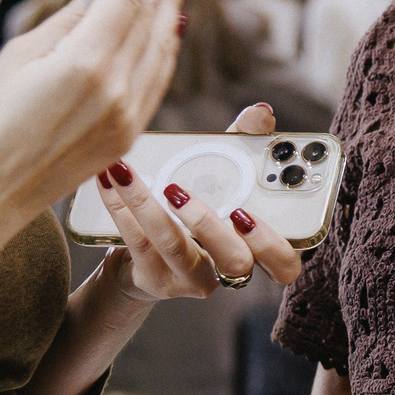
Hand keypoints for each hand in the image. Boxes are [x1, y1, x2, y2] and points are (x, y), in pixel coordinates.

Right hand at [0, 0, 185, 235]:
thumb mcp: (19, 58)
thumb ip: (68, 22)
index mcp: (86, 64)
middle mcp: (118, 91)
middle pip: (150, 22)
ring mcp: (128, 118)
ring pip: (161, 53)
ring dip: (169, 16)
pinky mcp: (128, 138)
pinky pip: (156, 84)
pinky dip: (163, 53)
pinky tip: (164, 35)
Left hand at [87, 104, 303, 301]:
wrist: (146, 261)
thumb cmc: (198, 213)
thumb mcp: (225, 177)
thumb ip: (244, 145)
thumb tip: (262, 112)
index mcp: (256, 250)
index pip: (284, 265)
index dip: (271, 245)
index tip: (245, 211)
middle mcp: (229, 273)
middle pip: (235, 262)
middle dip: (208, 224)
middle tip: (176, 190)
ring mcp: (191, 280)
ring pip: (174, 246)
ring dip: (146, 204)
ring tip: (125, 171)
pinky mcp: (155, 281)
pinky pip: (137, 242)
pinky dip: (120, 206)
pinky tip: (109, 180)